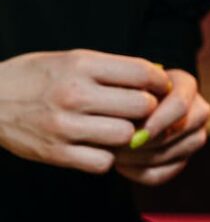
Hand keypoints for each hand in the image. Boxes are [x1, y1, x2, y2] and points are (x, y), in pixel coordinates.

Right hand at [0, 50, 167, 172]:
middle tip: (140, 112)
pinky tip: (98, 147)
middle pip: (141, 106)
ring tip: (117, 129)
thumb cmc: (35, 78)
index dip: (160, 83)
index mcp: (79, 65)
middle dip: (147, 110)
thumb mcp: (69, 60)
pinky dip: (106, 157)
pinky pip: (104, 161)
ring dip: (128, 136)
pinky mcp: (57, 153)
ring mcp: (65, 125)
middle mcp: (74, 94)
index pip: (142, 74)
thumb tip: (157, 76)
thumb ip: (110, 68)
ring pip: (127, 135)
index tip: (161, 89)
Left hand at [114, 69, 209, 185]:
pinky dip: (140, 173)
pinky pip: (163, 173)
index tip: (133, 132)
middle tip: (115, 145)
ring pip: (170, 154)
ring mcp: (194, 137)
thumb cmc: (120, 85)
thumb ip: (130, 96)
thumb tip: (134, 131)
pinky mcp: (183, 159)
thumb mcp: (124, 83)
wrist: (124, 99)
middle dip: (146, 142)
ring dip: (138, 158)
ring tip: (112, 153)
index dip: (157, 121)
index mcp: (186, 84)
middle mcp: (198, 110)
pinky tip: (121, 165)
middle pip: (178, 132)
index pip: (180, 106)